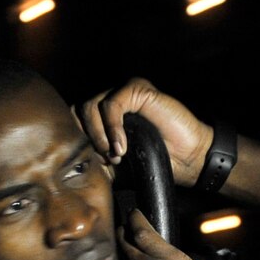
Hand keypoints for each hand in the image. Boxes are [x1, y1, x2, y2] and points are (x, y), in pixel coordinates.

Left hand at [76, 78, 212, 185]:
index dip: (75, 142)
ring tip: (115, 155)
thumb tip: (70, 171)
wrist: (188, 160)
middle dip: (85, 139)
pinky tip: (122, 146)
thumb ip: (94, 163)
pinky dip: (112, 127)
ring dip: (98, 135)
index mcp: (102, 117)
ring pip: (90, 106)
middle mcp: (110, 100)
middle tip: (104, 161)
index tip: (93, 166)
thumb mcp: (117, 169)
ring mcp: (124, 92)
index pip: (73, 120)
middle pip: (77, 111)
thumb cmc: (154, 163)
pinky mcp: (137, 89)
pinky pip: (111, 103)